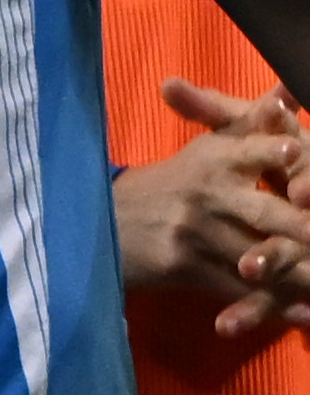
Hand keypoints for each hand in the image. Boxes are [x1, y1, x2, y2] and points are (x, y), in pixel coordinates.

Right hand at [114, 75, 309, 340]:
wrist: (103, 223)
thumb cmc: (171, 182)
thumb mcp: (208, 144)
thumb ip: (255, 118)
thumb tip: (291, 83)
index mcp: (216, 157)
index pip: (256, 151)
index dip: (279, 153)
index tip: (295, 151)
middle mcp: (208, 193)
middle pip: (269, 211)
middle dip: (303, 226)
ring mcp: (197, 234)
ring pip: (261, 257)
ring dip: (299, 272)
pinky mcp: (187, 269)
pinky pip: (240, 291)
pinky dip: (274, 305)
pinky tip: (303, 312)